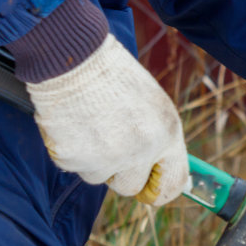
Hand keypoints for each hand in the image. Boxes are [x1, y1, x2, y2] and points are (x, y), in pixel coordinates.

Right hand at [22, 34, 190, 205]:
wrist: (74, 57)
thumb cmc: (116, 78)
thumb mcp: (154, 106)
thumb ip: (162, 142)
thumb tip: (173, 178)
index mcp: (166, 135)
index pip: (173, 184)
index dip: (159, 189)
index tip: (149, 186)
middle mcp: (140, 151)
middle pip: (131, 187)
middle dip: (120, 172)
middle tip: (109, 143)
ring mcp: (106, 157)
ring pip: (99, 178)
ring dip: (93, 159)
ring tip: (91, 124)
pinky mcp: (74, 159)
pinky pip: (73, 167)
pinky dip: (71, 151)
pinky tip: (74, 123)